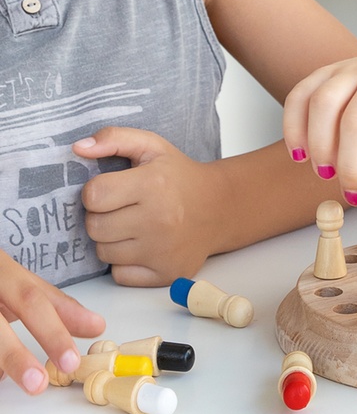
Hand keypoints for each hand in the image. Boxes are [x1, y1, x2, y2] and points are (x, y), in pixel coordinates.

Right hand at [0, 252, 104, 394]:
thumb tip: (96, 326)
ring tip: (25, 383)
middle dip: (21, 351)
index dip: (53, 330)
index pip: (34, 298)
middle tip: (43, 381)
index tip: (72, 361)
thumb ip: (57, 305)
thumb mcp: (20, 285)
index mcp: (2, 269)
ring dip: (5, 358)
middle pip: (7, 314)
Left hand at [73, 127, 221, 286]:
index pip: (93, 196)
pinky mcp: (167, 273)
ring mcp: (164, 250)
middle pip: (95, 227)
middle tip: (124, 209)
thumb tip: (78, 149)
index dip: (97, 192)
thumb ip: (114, 138)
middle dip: (102, 217)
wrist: (220, 208)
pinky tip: (142, 247)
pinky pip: (120, 275)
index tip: (114, 190)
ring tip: (134, 227)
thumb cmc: (180, 177)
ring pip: (104, 253)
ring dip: (112, 241)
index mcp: (153, 185)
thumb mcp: (152, 147)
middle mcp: (160, 220)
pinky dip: (125, 263)